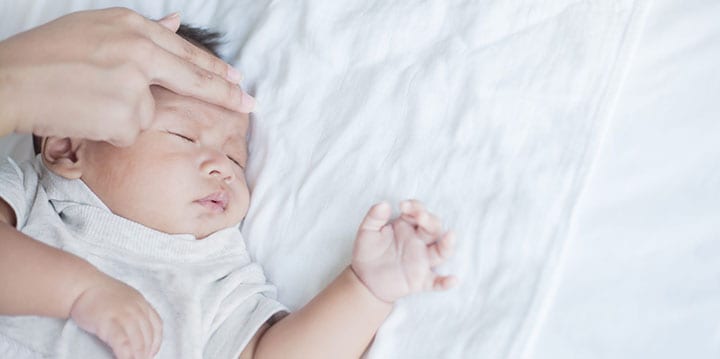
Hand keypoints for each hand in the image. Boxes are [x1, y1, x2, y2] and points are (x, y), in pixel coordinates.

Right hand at [0, 7, 253, 144]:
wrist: (8, 81)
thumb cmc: (42, 56)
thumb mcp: (93, 30)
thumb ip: (139, 32)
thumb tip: (177, 21)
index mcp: (130, 24)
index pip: (183, 49)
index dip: (211, 67)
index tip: (235, 78)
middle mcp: (139, 49)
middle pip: (192, 76)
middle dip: (224, 93)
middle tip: (249, 103)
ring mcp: (135, 81)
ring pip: (151, 111)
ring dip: (125, 115)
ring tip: (87, 101)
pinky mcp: (128, 112)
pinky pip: (132, 131)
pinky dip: (112, 131)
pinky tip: (86, 115)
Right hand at [70, 276, 161, 358]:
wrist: (80, 286)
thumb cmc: (98, 294)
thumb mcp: (124, 298)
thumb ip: (133, 311)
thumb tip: (137, 331)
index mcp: (141, 302)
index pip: (156, 325)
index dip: (156, 342)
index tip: (151, 352)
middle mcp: (136, 308)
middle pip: (148, 335)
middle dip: (146, 352)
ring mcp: (124, 315)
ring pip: (138, 341)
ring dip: (138, 356)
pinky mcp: (110, 322)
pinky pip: (123, 343)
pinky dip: (126, 355)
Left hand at [351, 200, 456, 302]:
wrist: (365, 279)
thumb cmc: (368, 252)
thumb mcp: (366, 232)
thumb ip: (374, 217)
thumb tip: (384, 204)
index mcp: (407, 226)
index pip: (418, 212)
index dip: (414, 207)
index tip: (403, 206)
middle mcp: (419, 241)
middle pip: (433, 228)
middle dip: (430, 221)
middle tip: (421, 217)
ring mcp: (422, 260)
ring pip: (440, 252)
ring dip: (447, 245)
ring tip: (450, 236)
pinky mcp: (421, 280)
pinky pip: (436, 282)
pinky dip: (445, 282)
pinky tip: (452, 280)